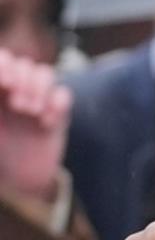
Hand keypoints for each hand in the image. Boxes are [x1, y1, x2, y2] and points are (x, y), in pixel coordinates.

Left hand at [0, 47, 70, 202]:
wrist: (21, 179)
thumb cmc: (1, 154)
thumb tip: (2, 91)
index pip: (4, 61)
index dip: (5, 66)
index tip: (5, 84)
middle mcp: (16, 89)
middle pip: (24, 65)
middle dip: (23, 81)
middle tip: (18, 106)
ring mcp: (38, 99)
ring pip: (45, 73)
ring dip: (39, 90)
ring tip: (31, 113)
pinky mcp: (58, 112)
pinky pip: (63, 94)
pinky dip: (57, 104)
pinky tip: (47, 123)